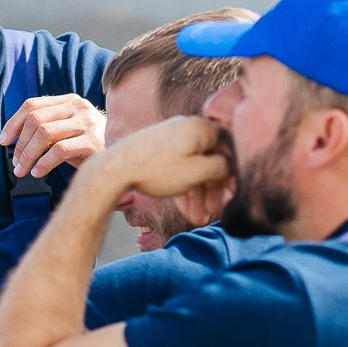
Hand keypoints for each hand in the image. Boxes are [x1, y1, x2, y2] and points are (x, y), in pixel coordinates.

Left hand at [0, 93, 105, 178]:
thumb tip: (11, 137)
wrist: (122, 156)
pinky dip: (43, 163)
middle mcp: (78, 107)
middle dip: (20, 144)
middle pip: (35, 120)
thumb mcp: (66, 130)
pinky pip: (59, 151)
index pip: (32, 105)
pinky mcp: (92, 142)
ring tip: (22, 171)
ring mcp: (86, 123)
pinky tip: (37, 172)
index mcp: (68, 101)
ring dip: (28, 155)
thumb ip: (45, 126)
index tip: (3, 141)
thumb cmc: (87, 145)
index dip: (13, 122)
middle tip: (16, 164)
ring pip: (44, 134)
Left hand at [89, 115, 231, 202]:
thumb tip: (233, 166)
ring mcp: (172, 137)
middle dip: (212, 190)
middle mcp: (187, 127)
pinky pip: (179, 167)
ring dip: (198, 194)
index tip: (230, 197)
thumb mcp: (196, 172)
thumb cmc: (156, 170)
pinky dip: (183, 187)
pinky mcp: (158, 148)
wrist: (114, 169)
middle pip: (209, 160)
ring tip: (197, 219)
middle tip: (213, 213)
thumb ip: (221, 168)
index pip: (228, 150)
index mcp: (201, 127)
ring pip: (193, 167)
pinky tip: (186, 210)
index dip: (232, 176)